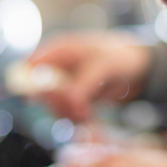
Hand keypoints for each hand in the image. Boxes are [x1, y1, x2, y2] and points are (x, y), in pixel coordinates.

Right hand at [27, 32, 150, 121]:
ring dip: (67, 112)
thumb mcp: (103, 66)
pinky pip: (65, 111)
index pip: (30, 66)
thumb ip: (84, 84)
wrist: (139, 68)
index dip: (27, 83)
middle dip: (55, 103)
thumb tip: (71, 103)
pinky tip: (88, 114)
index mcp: (59, 50)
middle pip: (39, 90)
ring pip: (52, 104)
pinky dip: (75, 116)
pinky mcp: (74, 98)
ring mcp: (65, 83)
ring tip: (87, 111)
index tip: (36, 101)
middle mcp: (57, 67)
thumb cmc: (120, 57)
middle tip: (77, 108)